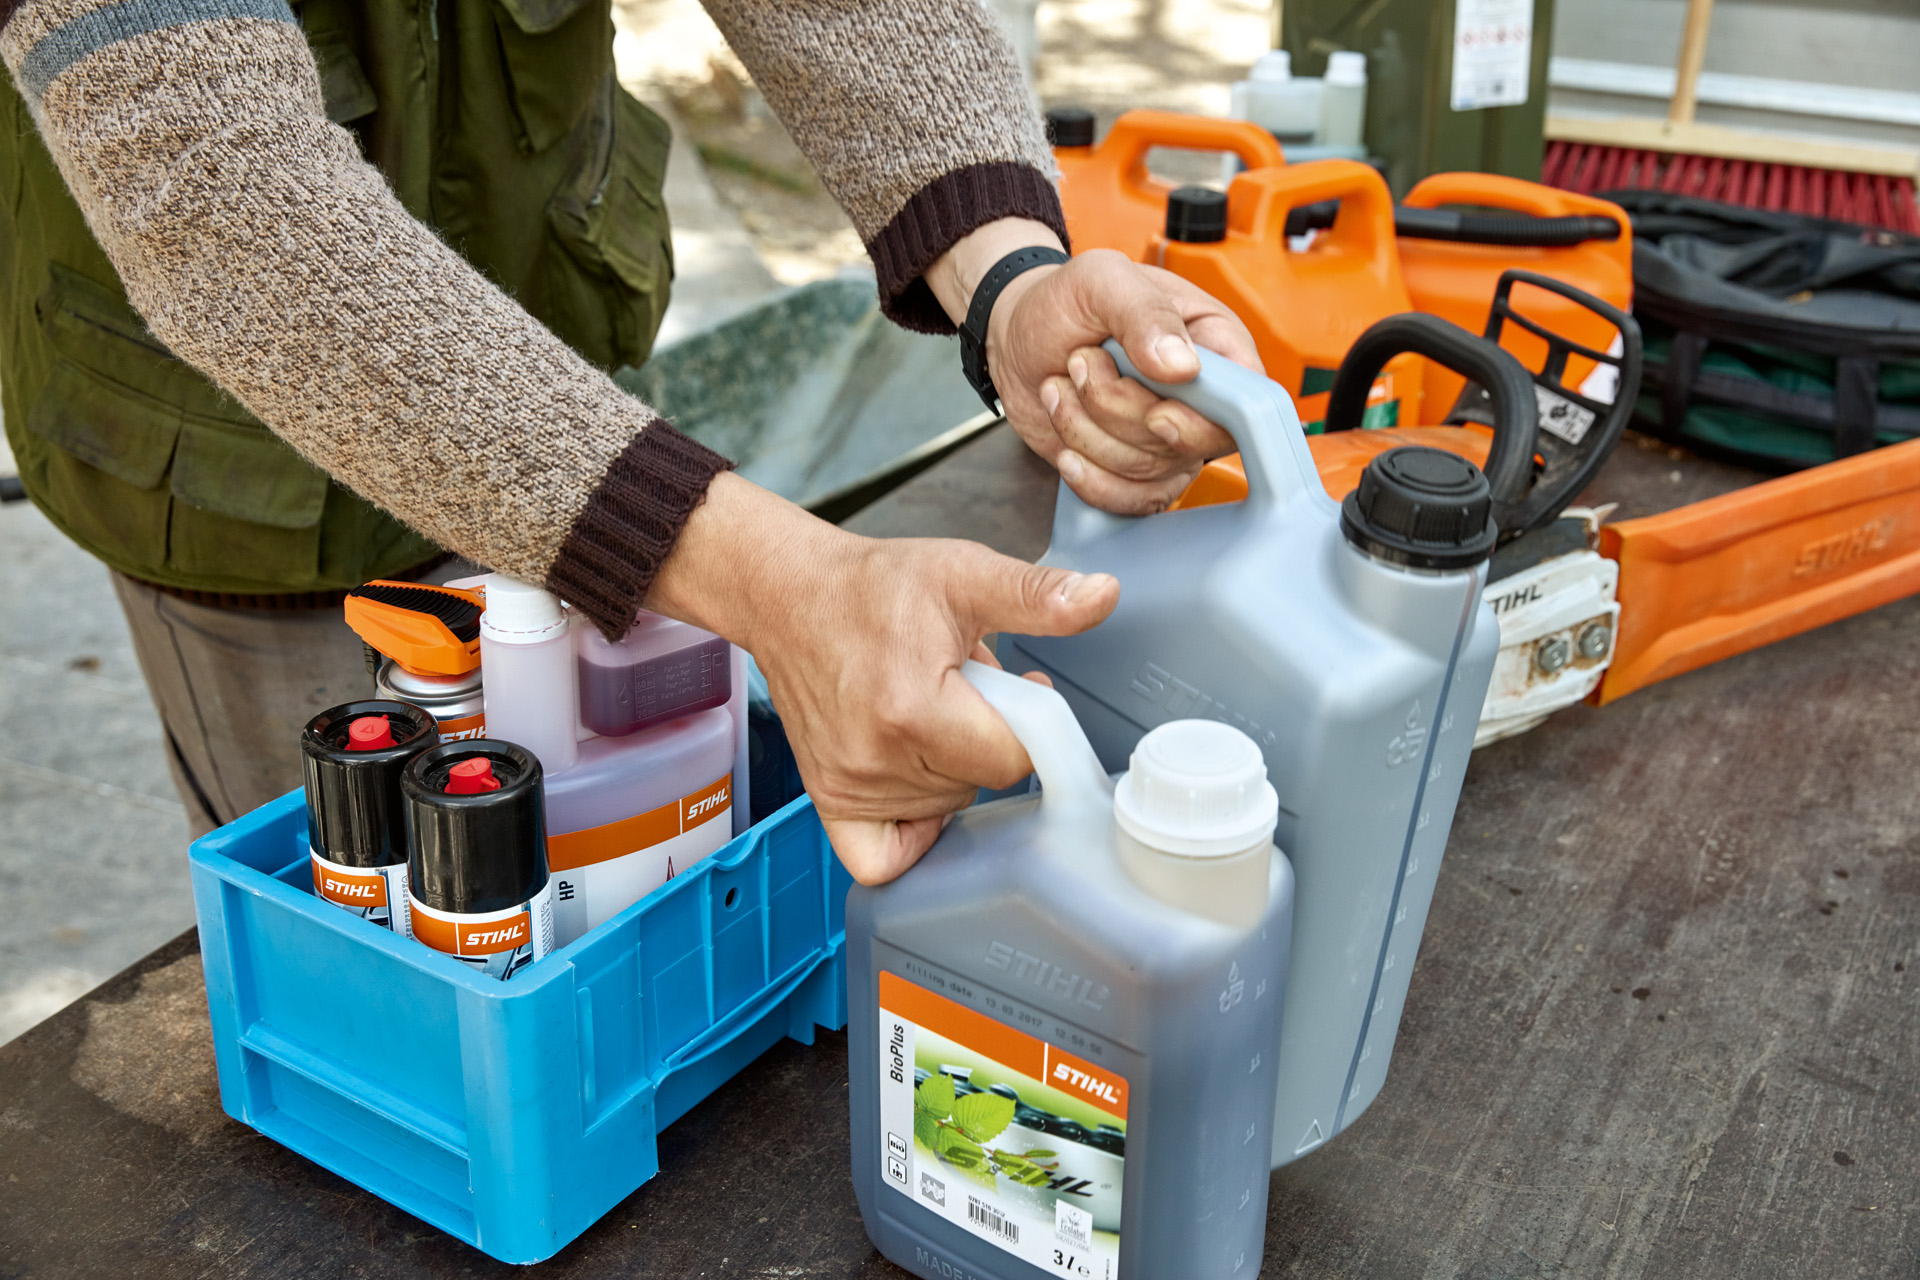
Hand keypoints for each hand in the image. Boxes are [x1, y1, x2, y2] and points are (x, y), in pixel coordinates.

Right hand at [647, 474, 1117, 883]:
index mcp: (914, 707)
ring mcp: (847, 785)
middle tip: (962, 690)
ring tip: (931, 713)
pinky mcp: (828, 799)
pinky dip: (913, 831)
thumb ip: (1037, 595)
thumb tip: (1103, 595)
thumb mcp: (963, 573)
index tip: (1008, 684)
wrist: (788, 596)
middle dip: (986, 739)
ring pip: (946, 809)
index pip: (1011, 757)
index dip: (1023, 722)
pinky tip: (918, 784)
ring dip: (953, 770)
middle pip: (982, 784)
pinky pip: (884, 857)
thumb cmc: (871, 587)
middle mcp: (875, 757)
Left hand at [928, 218, 1262, 514]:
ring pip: (1148, 469)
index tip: (1157, 410)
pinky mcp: (1136, 470)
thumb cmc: (1066, 303)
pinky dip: (1088, 477)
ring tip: (1063, 384)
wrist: (1017, 339)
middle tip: (1082, 362)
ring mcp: (1168, 439)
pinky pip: (1128, 500)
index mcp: (1213, 342)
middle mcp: (1200, 397)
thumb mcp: (1101, 279)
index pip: (1246, 400)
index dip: (1206, 418)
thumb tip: (1183, 366)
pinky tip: (1066, 447)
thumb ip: (1144, 312)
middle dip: (1118, 410)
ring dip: (1088, 431)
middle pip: (1187, 441)